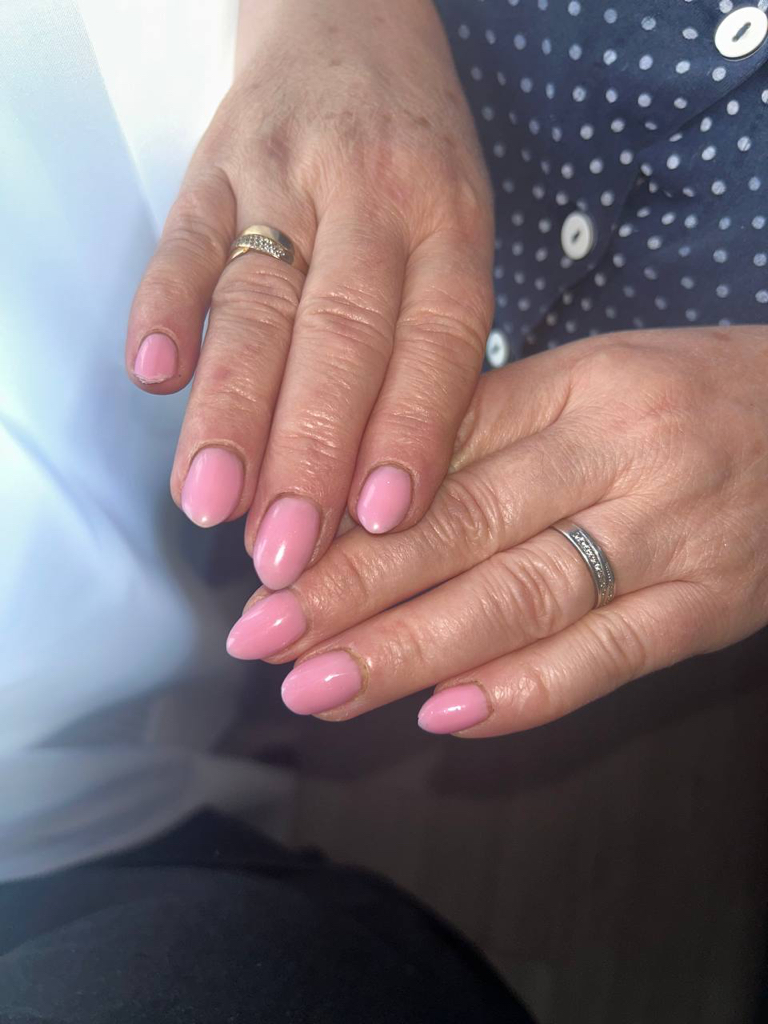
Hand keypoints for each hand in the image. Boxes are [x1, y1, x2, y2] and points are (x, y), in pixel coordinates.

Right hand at [124, 0, 493, 589]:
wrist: (350, 25)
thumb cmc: (414, 163)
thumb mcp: (456, 235)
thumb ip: (430, 344)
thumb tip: (389, 488)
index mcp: (451, 224)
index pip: (436, 343)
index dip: (408, 434)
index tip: (378, 524)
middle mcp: (374, 197)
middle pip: (343, 339)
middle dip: (312, 455)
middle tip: (285, 551)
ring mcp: (288, 177)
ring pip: (259, 304)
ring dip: (234, 410)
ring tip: (213, 501)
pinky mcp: (214, 164)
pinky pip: (185, 236)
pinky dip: (165, 304)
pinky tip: (151, 373)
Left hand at [225, 327, 767, 736]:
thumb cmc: (692, 402)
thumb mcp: (592, 382)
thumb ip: (488, 429)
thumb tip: (367, 493)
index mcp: (576, 386)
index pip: (438, 452)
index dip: (346, 512)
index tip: (267, 556)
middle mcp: (618, 456)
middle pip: (462, 527)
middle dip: (350, 588)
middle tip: (262, 634)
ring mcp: (668, 536)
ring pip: (519, 599)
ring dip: (409, 651)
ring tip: (319, 687)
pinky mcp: (707, 607)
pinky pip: (605, 658)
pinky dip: (522, 693)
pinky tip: (443, 715)